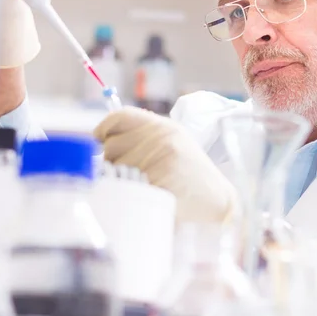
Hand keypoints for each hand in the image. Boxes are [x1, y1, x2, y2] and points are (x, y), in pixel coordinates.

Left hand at [94, 107, 237, 223]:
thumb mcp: (172, 144)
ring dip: (121, 182)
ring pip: (116, 169)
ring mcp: (162, 156)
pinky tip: (147, 196)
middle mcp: (161, 136)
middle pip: (111, 146)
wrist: (217, 199)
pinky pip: (128, 186)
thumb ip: (143, 138)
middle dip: (113, 163)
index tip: (99, 143)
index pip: (119, 116)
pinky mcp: (162, 177)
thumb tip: (101, 143)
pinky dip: (131, 194)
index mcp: (162, 125)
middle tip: (130, 175)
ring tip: (143, 187)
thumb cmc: (189, 175)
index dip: (103, 130)